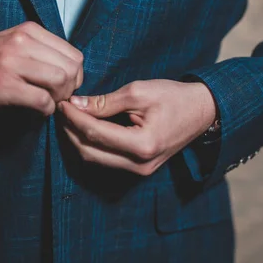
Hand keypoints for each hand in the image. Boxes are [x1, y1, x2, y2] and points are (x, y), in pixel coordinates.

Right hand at [0, 21, 83, 114]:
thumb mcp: (13, 42)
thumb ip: (40, 50)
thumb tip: (71, 71)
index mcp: (29, 30)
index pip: (74, 54)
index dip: (74, 76)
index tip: (63, 86)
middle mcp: (22, 42)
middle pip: (71, 69)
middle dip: (69, 89)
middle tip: (56, 98)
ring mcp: (12, 63)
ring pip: (60, 82)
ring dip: (58, 99)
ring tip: (46, 103)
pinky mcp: (3, 85)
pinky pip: (42, 100)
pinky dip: (44, 110)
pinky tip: (35, 110)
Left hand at [57, 79, 216, 175]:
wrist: (202, 111)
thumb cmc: (174, 97)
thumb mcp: (138, 92)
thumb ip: (105, 102)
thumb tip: (75, 104)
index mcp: (142, 145)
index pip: (95, 133)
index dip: (74, 118)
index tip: (62, 102)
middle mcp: (139, 164)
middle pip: (90, 152)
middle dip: (71, 131)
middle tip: (61, 110)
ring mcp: (139, 171)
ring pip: (94, 159)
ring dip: (78, 140)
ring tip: (68, 118)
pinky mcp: (138, 169)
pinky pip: (106, 160)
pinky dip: (91, 145)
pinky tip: (83, 129)